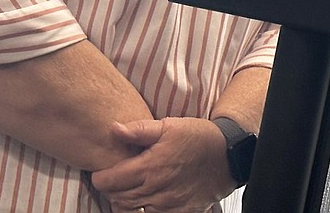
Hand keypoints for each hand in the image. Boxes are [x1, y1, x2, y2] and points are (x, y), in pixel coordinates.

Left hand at [91, 118, 235, 212]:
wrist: (228, 155)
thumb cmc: (198, 137)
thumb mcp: (169, 125)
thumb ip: (139, 130)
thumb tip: (114, 129)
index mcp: (150, 166)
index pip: (110, 181)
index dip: (101, 177)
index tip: (101, 172)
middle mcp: (156, 189)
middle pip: (118, 198)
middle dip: (111, 190)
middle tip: (114, 180)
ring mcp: (167, 204)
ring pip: (131, 211)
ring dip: (124, 202)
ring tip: (128, 191)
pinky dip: (143, 211)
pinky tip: (145, 201)